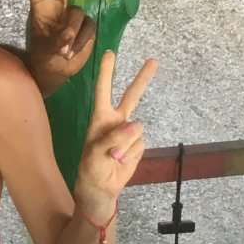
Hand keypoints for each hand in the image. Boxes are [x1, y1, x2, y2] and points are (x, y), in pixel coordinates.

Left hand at [20, 0, 94, 95]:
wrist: (56, 72)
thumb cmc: (43, 58)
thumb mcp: (43, 50)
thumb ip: (55, 40)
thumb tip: (68, 34)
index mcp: (40, 7)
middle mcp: (58, 6)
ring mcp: (73, 15)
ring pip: (78, 14)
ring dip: (72, 34)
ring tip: (63, 51)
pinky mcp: (87, 25)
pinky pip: (88, 29)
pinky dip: (81, 42)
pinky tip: (72, 52)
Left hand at [74, 50, 155, 223]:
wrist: (100, 191)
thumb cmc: (90, 170)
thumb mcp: (95, 155)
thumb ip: (114, 139)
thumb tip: (137, 126)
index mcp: (99, 119)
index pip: (104, 91)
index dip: (107, 73)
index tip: (109, 52)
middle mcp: (115, 121)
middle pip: (131, 96)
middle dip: (142, 79)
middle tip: (153, 60)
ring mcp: (128, 133)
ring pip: (137, 130)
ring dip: (126, 146)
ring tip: (113, 159)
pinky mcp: (137, 145)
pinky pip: (141, 145)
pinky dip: (132, 155)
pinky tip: (122, 162)